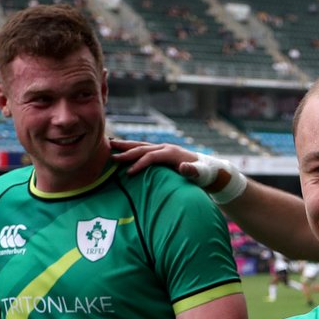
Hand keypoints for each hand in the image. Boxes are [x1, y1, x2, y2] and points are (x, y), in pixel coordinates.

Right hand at [109, 139, 245, 202]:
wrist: (207, 168)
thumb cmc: (203, 173)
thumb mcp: (200, 173)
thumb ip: (192, 171)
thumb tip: (184, 167)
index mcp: (172, 153)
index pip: (151, 156)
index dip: (140, 164)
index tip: (128, 173)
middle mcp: (166, 148)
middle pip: (143, 147)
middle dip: (127, 151)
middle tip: (111, 155)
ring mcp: (163, 148)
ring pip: (141, 145)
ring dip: (126, 146)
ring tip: (110, 145)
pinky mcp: (161, 152)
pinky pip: (144, 149)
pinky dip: (132, 148)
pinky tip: (122, 150)